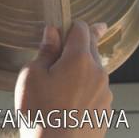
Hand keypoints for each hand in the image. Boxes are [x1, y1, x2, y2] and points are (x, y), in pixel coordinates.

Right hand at [15, 20, 111, 137]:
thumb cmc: (40, 113)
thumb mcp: (32, 76)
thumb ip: (45, 51)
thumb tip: (52, 32)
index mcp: (80, 59)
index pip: (82, 28)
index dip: (71, 25)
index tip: (63, 27)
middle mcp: (98, 73)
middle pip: (92, 47)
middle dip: (81, 43)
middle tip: (77, 38)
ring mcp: (105, 93)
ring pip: (95, 69)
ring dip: (82, 68)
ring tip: (62, 80)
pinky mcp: (106, 111)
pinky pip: (96, 89)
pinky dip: (85, 87)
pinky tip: (69, 100)